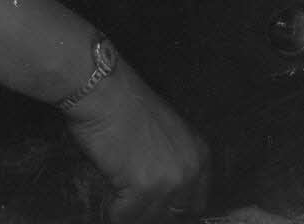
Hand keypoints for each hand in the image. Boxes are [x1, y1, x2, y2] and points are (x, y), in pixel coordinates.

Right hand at [65, 59, 210, 223]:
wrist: (104, 91)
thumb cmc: (127, 106)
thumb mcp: (166, 135)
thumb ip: (174, 165)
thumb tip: (167, 201)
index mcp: (200, 155)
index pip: (195, 204)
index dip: (173, 209)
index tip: (156, 208)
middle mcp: (190, 169)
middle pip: (175, 215)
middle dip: (153, 213)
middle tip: (134, 202)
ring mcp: (169, 179)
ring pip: (149, 219)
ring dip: (131, 212)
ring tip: (119, 196)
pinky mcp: (143, 186)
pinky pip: (126, 217)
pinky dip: (115, 212)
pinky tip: (110, 194)